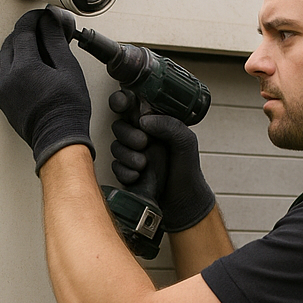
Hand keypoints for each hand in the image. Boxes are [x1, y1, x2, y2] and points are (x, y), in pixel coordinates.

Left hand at [0, 8, 94, 173]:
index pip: (22, 31)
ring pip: (3, 57)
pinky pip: (2, 74)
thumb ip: (55, 40)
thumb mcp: (68, 69)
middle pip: (10, 42)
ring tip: (35, 48)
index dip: (34, 19)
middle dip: (25, 32)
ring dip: (16, 48)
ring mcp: (3, 91)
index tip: (43, 17)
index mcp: (24, 67)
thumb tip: (49, 21)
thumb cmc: (67, 110)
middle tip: (42, 30)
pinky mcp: (3, 101)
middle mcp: (8, 78)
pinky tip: (28, 67)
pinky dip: (13, 64)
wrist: (58, 140)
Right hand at [109, 89, 215, 231]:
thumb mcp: (186, 142)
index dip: (122, 100)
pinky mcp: (126, 171)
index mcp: (156, 123)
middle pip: (119, 125)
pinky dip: (125, 172)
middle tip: (144, 143)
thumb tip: (144, 120)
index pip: (134, 105)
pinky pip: (115, 167)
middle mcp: (142, 135)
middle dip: (128, 135)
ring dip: (127, 156)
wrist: (182, 202)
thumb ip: (170, 124)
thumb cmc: (187, 171)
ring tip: (144, 165)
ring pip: (115, 146)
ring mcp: (133, 153)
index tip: (122, 104)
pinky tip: (138, 176)